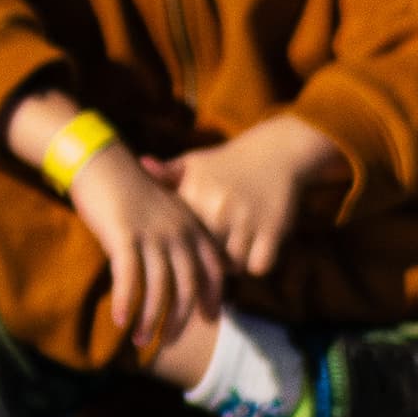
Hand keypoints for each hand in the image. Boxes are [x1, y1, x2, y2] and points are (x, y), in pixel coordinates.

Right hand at [64, 141, 228, 355]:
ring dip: (151, 320)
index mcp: (190, 227)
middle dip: (179, 320)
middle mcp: (177, 234)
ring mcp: (152, 236)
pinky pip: (129, 279)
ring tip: (141, 341)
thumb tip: (174, 268)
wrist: (101, 162)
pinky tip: (120, 321)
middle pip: (186, 287)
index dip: (212, 298)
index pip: (212, 270)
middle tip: (170, 341)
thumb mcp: (163, 209)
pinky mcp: (124, 237)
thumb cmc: (128, 187)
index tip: (208, 320)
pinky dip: (126, 302)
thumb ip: (175, 236)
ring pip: (158, 289)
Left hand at [149, 115, 341, 276]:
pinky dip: (257, 263)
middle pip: (203, 255)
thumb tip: (141, 164)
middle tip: (211, 254)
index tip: (184, 247)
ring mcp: (245, 218)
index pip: (177, 238)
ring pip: (232, 264)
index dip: (180, 247)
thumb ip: (166, 173)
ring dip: (233, 264)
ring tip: (232, 253)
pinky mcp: (272, 228)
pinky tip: (254, 252)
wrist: (276, 152)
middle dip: (206, 260)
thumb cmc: (226, 162)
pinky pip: (258, 265)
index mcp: (193, 193)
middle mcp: (216, 206)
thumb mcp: (194, 163)